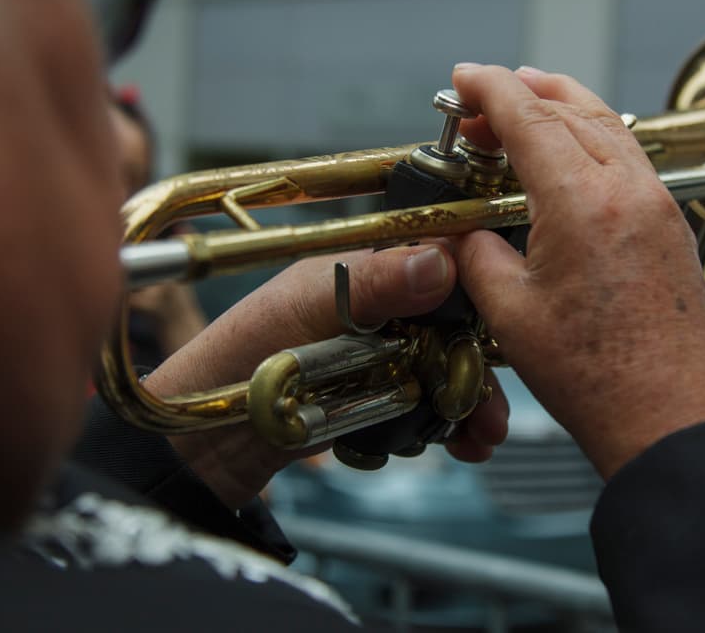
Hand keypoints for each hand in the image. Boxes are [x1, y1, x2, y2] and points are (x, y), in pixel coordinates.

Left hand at [142, 244, 508, 506]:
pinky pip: (424, 406)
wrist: (202, 444)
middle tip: (495, 402)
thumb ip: (371, 284)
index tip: (502, 322)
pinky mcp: (371, 399)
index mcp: (358, 269)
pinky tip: (460, 444)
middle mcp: (373, 308)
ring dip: (470, 399)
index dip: (475, 289)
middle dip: (479, 361)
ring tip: (482, 434)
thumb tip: (442, 260)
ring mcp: (375, 355)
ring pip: (443, 368)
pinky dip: (447, 425)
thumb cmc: (237, 361)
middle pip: (449, 323)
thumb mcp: (303, 310)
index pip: (436, 261)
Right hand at [451, 64, 704, 480]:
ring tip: (529, 100)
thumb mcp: (510, 314)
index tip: (463, 78)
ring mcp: (660, 205)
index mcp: (583, 203)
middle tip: (481, 101)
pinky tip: (576, 152)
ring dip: (564, 106)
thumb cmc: (596, 377)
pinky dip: (597, 137)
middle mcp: (629, 190)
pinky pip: (632, 158)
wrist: (671, 418)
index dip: (490, 89)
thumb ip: (478, 257)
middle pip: (572, 110)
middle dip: (522, 93)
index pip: (529, 118)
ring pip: (610, 126)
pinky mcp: (673, 227)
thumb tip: (465, 235)